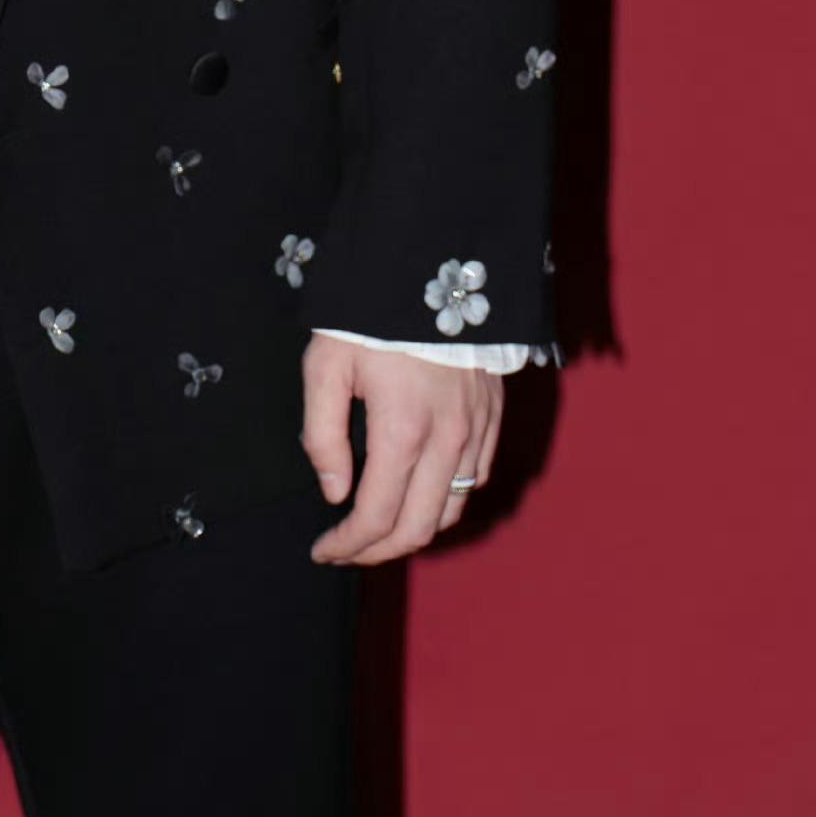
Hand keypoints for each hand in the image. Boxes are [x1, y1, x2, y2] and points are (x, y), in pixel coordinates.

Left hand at [300, 334, 501, 564]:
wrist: (432, 265)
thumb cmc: (369, 315)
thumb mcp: (326, 364)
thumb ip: (323, 435)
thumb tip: (334, 494)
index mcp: (402, 430)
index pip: (377, 517)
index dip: (347, 545)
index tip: (323, 550)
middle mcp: (448, 440)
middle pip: (419, 528)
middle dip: (377, 550)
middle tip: (346, 549)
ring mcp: (476, 430)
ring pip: (451, 509)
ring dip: (414, 529)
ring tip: (379, 526)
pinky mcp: (492, 416)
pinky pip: (476, 478)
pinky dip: (447, 499)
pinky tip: (420, 491)